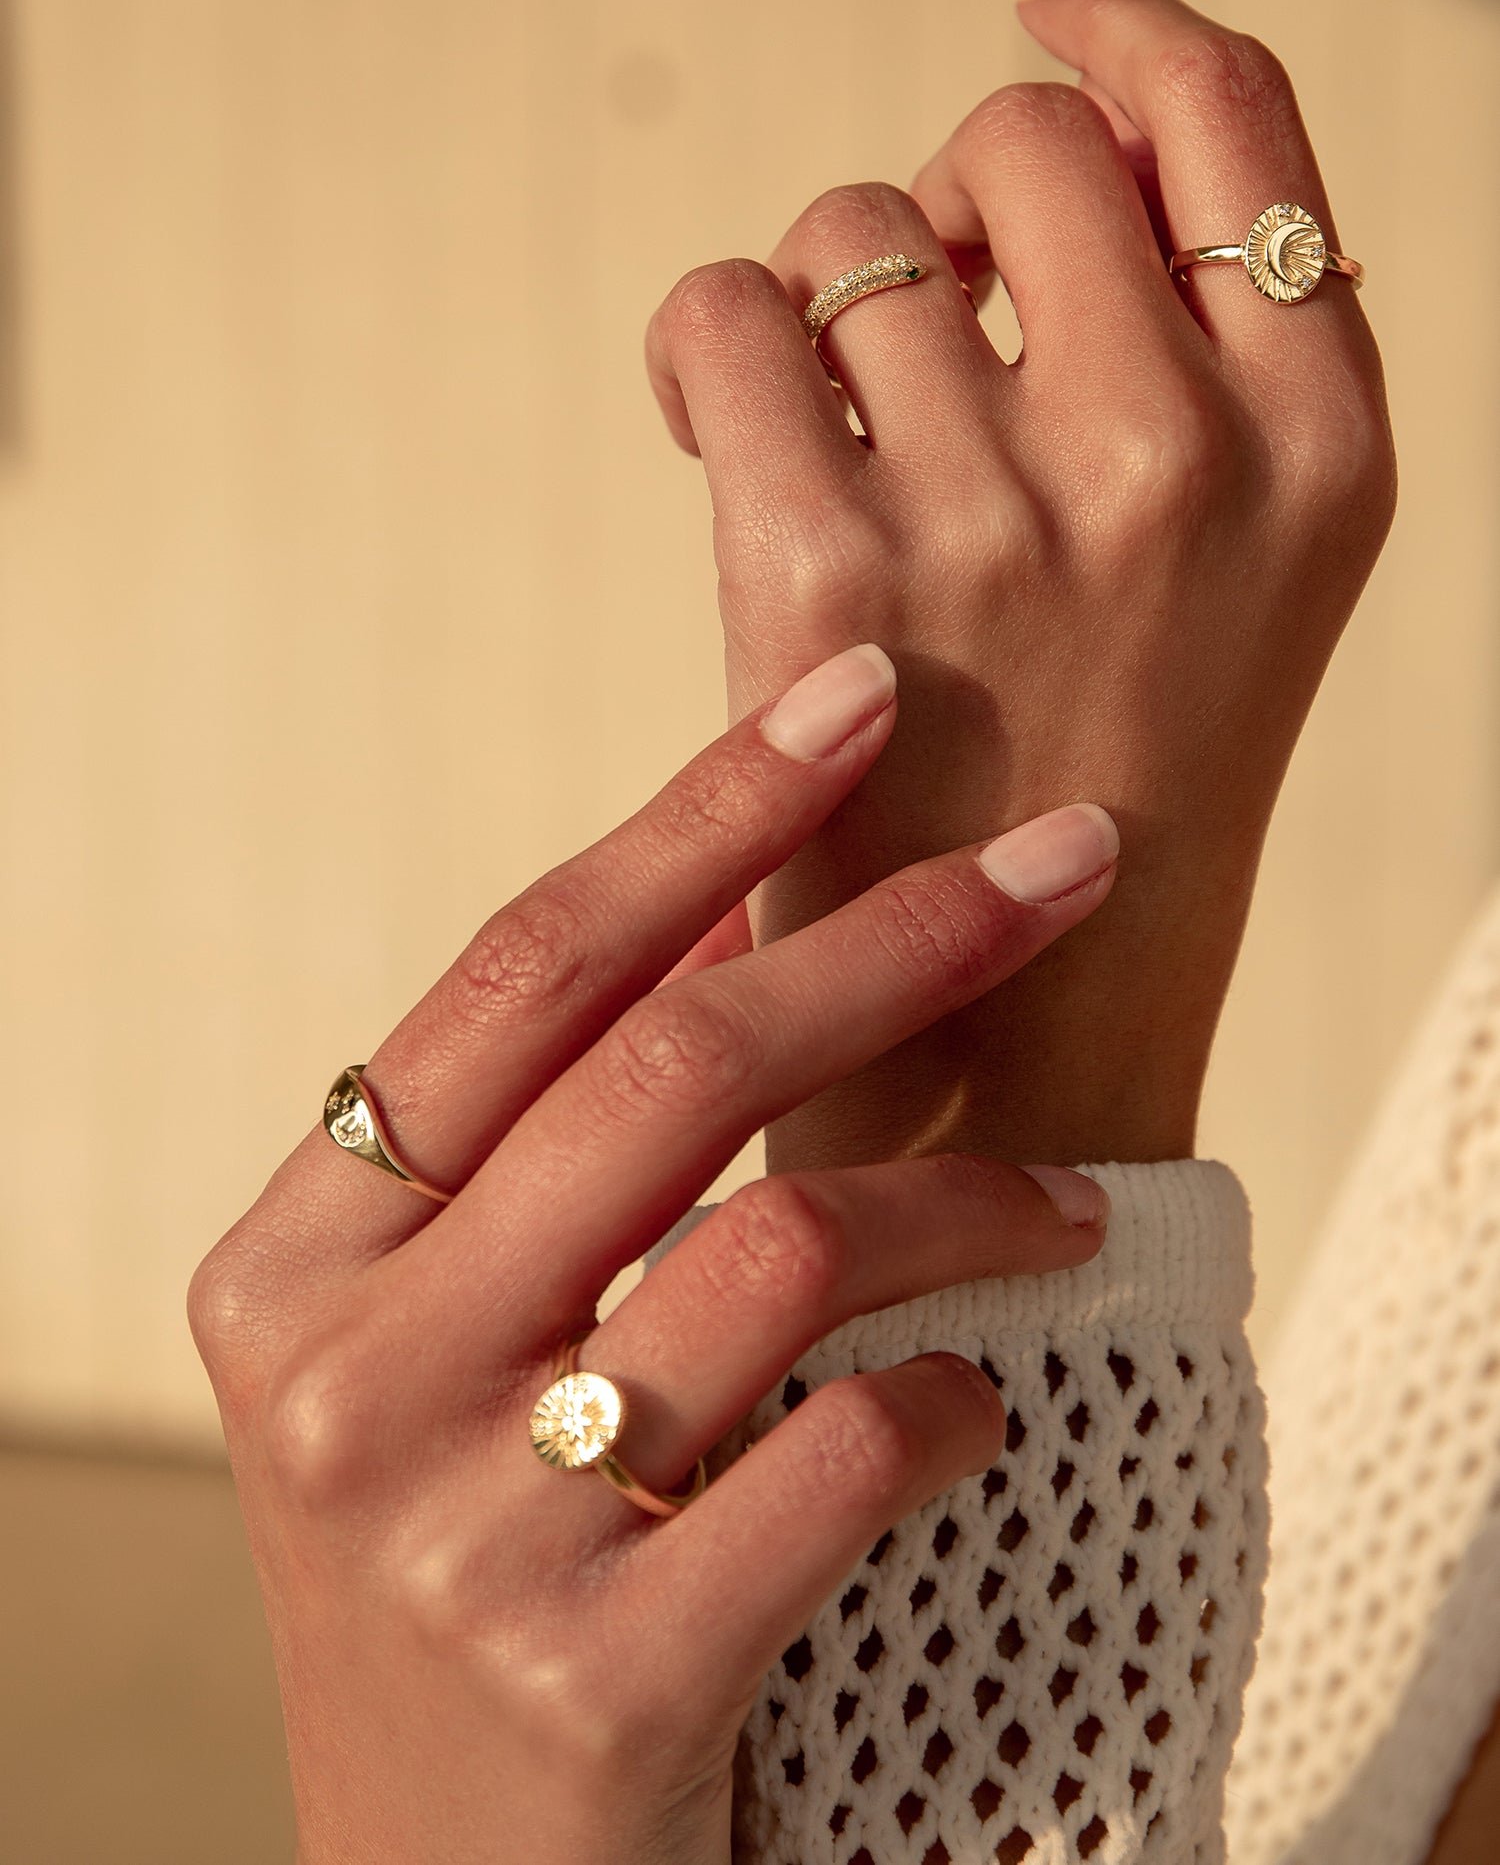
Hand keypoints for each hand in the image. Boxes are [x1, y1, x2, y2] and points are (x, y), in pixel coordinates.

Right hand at [188, 645, 1117, 1864]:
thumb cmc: (473, 1569)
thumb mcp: (443, 1356)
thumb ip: (547, 1165)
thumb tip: (756, 925)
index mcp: (290, 1264)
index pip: (521, 977)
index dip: (702, 820)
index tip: (853, 702)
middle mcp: (342, 1377)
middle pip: (671, 1072)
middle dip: (901, 936)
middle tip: (1072, 855)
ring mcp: (456, 1532)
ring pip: (779, 1245)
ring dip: (967, 1191)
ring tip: (1070, 1193)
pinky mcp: (593, 1679)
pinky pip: (844, 1455)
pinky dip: (952, 1401)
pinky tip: (980, 1407)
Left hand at [647, 0, 1395, 1169]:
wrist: (1016, 1044)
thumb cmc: (1111, 789)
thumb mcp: (1247, 574)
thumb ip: (1208, 362)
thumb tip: (1043, 155)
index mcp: (1325, 442)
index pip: (1233, 113)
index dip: (1119, 33)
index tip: (1042, 21)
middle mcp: (1187, 455)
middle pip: (1019, 139)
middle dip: (947, 208)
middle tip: (922, 329)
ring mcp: (1010, 514)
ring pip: (853, 229)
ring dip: (822, 306)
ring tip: (835, 434)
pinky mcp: (832, 574)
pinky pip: (725, 314)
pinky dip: (704, 348)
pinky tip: (719, 425)